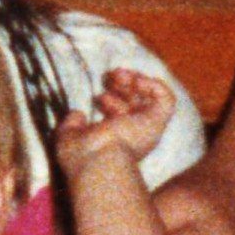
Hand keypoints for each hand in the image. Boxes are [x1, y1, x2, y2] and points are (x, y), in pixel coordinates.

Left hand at [53, 67, 174, 173]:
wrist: (100, 160)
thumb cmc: (82, 153)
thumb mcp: (69, 137)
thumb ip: (73, 125)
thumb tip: (77, 114)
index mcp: (115, 139)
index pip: (120, 116)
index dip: (110, 100)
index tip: (98, 96)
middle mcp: (133, 134)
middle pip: (135, 104)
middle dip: (123, 86)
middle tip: (111, 76)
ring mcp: (146, 128)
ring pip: (151, 100)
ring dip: (137, 80)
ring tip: (120, 74)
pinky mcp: (157, 121)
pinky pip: (166, 100)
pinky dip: (154, 86)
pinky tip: (137, 81)